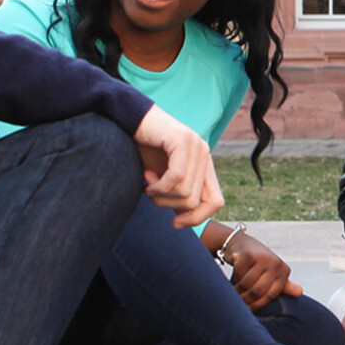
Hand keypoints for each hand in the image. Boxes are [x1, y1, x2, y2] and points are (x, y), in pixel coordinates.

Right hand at [133, 106, 221, 228]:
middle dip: (169, 205)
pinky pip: (176, 177)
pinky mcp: (183, 140)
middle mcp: (204, 154)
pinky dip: (158, 186)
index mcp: (204, 164)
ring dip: (160, 195)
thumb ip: (177, 195)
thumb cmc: (143, 150)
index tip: (175, 223)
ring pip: (185, 192)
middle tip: (151, 192)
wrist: (128, 120)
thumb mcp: (162, 179)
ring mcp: (196, 145)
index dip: (196, 218)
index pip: (216, 202)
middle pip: (196, 202)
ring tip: (148, 180)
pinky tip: (147, 178)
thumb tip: (185, 220)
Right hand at [220, 230, 303, 310]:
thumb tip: (300, 292)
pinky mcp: (247, 255)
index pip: (271, 295)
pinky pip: (238, 275)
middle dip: (245, 300)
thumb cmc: (259, 262)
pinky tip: (229, 283)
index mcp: (283, 270)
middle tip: (236, 304)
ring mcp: (262, 258)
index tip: (247, 312)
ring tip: (232, 295)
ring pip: (246, 284)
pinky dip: (232, 281)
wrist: (242, 243)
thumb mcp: (272, 273)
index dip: (257, 305)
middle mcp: (275, 263)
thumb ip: (284, 285)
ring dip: (237, 292)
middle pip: (257, 291)